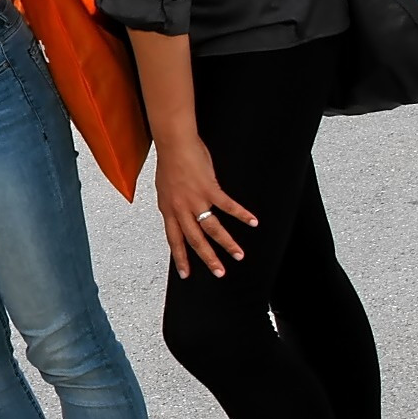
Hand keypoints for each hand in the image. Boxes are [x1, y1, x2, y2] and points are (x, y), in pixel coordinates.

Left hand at [151, 133, 256, 278]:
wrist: (174, 144)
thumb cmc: (170, 163)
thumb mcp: (164, 190)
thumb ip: (172, 205)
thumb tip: (178, 215)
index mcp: (168, 209)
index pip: (174, 239)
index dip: (180, 257)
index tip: (186, 274)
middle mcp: (180, 208)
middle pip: (195, 240)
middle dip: (208, 258)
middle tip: (220, 273)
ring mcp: (195, 199)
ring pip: (212, 228)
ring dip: (227, 243)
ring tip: (239, 255)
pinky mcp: (209, 188)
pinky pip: (228, 206)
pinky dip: (242, 215)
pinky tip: (253, 222)